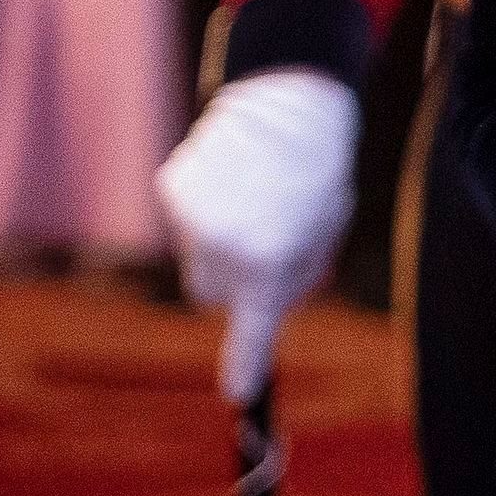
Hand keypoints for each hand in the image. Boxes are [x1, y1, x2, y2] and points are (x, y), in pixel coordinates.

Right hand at [156, 70, 361, 402]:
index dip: (247, 362)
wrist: (291, 103)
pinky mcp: (173, 189)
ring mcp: (194, 218)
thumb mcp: (322, 231)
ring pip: (195, 254)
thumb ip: (289, 275)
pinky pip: (184, 219)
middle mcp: (227, 245)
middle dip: (230, 278)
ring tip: (251, 194)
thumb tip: (257, 305)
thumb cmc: (315, 172)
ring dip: (217, 236)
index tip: (241, 393)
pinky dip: (202, 205)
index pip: (255, 327)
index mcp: (272, 259)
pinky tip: (230, 176)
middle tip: (260, 238)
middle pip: (211, 294)